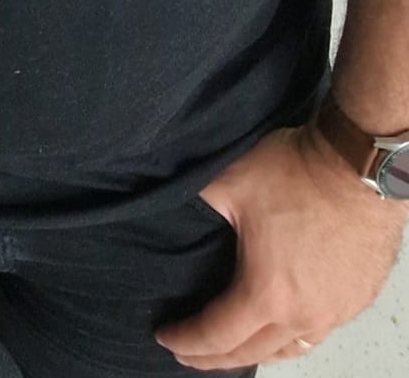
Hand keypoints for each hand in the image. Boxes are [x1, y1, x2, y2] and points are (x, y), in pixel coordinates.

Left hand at [155, 123, 406, 368]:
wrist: (358, 165)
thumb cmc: (295, 173)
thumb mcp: (229, 181)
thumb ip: (196, 203)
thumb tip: (168, 208)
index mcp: (266, 294)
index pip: (217, 336)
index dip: (187, 341)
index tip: (165, 337)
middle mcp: (303, 316)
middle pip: (251, 354)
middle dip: (214, 358)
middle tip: (189, 353)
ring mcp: (335, 313)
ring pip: (288, 350)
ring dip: (255, 352)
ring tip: (232, 345)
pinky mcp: (356, 301)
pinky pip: (317, 333)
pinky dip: (289, 337)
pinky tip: (279, 325)